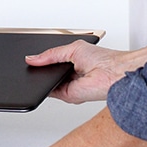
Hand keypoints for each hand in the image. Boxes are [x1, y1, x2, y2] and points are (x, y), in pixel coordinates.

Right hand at [25, 35, 146, 103]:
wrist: (117, 73)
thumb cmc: (105, 59)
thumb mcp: (71, 49)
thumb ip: (50, 54)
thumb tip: (32, 58)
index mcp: (72, 62)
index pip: (51, 63)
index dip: (40, 60)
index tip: (29, 57)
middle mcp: (70, 76)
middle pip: (47, 74)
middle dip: (38, 68)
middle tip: (30, 63)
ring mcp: (69, 87)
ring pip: (47, 84)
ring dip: (40, 76)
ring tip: (35, 67)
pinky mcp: (69, 96)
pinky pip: (50, 92)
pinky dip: (44, 86)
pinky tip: (40, 76)